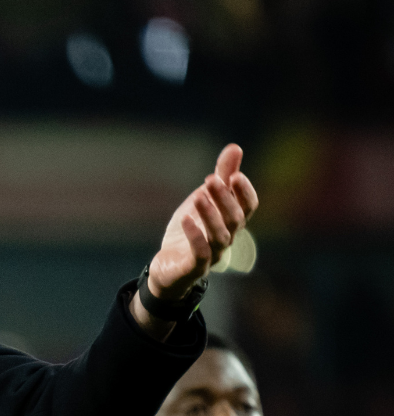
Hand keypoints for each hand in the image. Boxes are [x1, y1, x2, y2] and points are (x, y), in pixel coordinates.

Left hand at [146, 144, 258, 304]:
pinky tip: (185, 219)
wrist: (168, 267)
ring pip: (220, 236)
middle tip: (210, 180)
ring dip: (211, 215)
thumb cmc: (190, 230)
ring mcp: (212, 254)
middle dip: (225, 199)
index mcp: (231, 222)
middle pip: (235, 219)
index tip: (234, 174)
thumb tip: (235, 147)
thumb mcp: (203, 199)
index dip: (244, 192)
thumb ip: (221, 176)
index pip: (249, 207)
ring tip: (198, 196)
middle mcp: (227, 238)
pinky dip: (195, 236)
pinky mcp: (194, 267)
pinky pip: (200, 254)